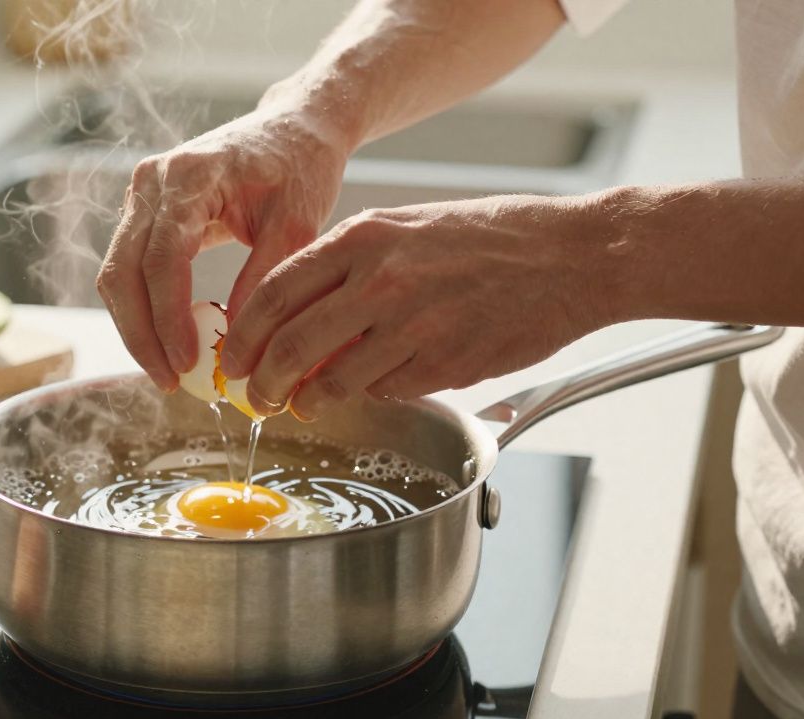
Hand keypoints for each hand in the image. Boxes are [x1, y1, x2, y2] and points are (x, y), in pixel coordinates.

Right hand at [96, 100, 351, 390]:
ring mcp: (142, 194)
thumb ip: (265, 278)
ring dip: (136, 327)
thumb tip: (236, 344)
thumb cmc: (301, 168)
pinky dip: (143, 309)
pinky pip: (128, 269)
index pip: (162, 258)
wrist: (294, 128)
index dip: (168, 318)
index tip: (187, 363)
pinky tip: (167, 343)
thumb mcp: (298, 223)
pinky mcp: (144, 211)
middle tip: (169, 381)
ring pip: (116, 274)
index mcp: (191, 175)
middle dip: (141, 334)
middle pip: (122, 271)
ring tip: (168, 372)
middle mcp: (153, 181)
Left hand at [219, 195, 611, 419]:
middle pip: (289, 346)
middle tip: (257, 397)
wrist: (570, 257)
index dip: (243, 336)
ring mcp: (412, 326)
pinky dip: (369, 395)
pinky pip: (384, 391)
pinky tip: (370, 387)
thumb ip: (346, 268)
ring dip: (309, 401)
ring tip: (304, 404)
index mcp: (362, 239)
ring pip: (332, 381)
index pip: (272, 293)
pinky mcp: (443, 364)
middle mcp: (379, 281)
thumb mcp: (403, 229)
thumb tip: (294, 316)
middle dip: (262, 383)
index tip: (233, 360)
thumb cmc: (487, 238)